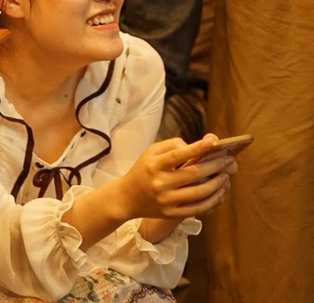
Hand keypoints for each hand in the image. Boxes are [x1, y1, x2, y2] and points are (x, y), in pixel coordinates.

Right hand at [115, 135, 234, 221]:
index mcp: (153, 165)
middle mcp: (159, 183)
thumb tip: (197, 147)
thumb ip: (172, 146)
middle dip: (215, 166)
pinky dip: (212, 200)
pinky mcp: (171, 214)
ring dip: (217, 184)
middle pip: (194, 174)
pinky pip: (198, 208)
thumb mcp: (150, 152)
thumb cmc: (144, 170)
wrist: (127, 197)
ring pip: (199, 193)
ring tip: (226, 176)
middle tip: (229, 160)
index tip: (213, 142)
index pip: (178, 155)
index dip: (197, 148)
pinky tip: (220, 192)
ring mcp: (166, 200)